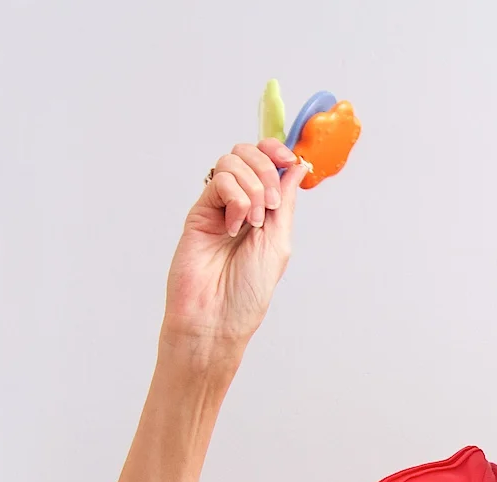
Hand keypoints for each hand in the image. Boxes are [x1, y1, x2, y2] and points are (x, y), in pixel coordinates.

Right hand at [161, 139, 308, 363]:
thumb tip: (296, 167)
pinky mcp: (200, 211)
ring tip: (251, 222)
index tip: (290, 159)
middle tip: (269, 205)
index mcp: (265, 211)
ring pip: (232, 162)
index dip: (278, 152)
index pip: (269, 163)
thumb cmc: (248, 290)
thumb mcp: (279, 241)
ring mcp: (219, 206)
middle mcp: (241, 204)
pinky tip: (234, 226)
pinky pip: (218, 181)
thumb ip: (285, 202)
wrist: (217, 314)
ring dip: (251, 188)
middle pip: (249, 154)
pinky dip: (235, 198)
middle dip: (267, 170)